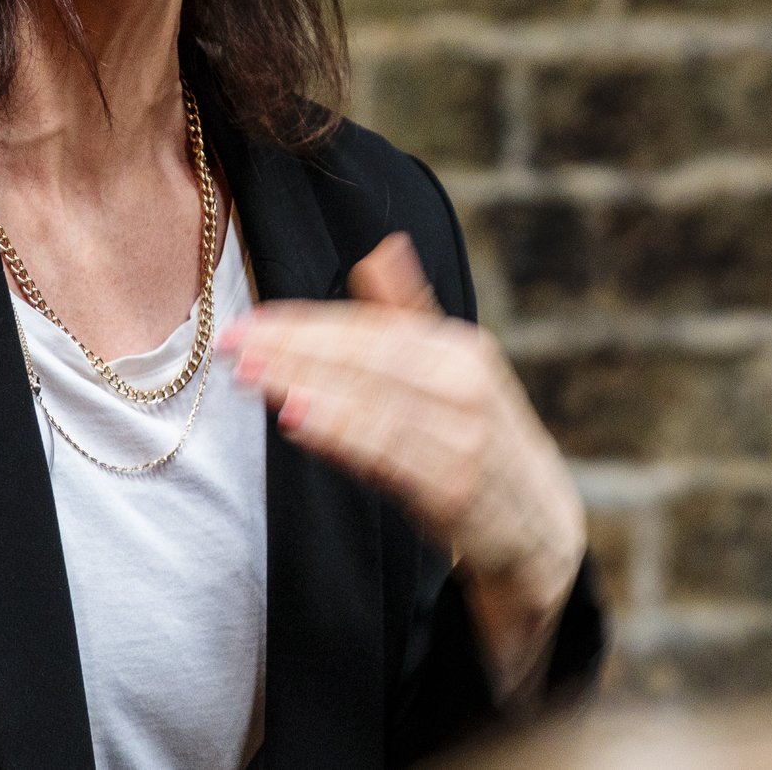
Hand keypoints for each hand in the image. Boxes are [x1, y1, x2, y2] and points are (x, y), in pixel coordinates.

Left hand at [218, 233, 586, 696]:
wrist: (536, 523)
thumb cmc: (479, 434)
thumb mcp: (456, 368)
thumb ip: (411, 312)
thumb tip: (380, 248)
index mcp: (462, 349)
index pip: (373, 330)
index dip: (308, 324)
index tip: (250, 322)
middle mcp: (466, 387)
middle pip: (370, 360)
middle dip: (298, 350)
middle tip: (235, 344)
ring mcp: (464, 440)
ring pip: (374, 405)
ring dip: (310, 387)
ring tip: (255, 377)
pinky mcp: (454, 491)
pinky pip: (389, 455)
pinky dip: (342, 435)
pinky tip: (298, 420)